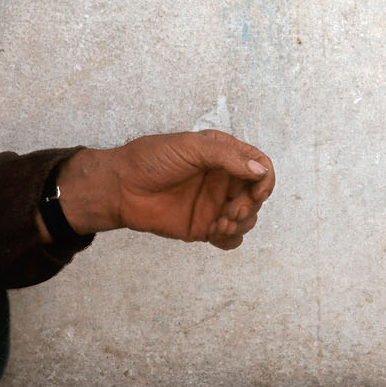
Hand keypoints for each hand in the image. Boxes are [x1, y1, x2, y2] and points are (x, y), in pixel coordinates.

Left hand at [55, 131, 274, 249]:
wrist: (119, 188)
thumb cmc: (150, 160)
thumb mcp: (190, 147)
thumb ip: (227, 157)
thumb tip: (260, 171)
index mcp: (222, 156)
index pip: (260, 166)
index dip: (265, 180)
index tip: (257, 192)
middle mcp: (222, 180)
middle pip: (256, 196)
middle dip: (250, 206)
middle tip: (230, 212)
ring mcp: (213, 205)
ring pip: (247, 219)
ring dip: (241, 223)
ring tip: (220, 224)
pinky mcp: (202, 227)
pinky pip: (230, 238)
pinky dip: (230, 238)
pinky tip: (213, 233)